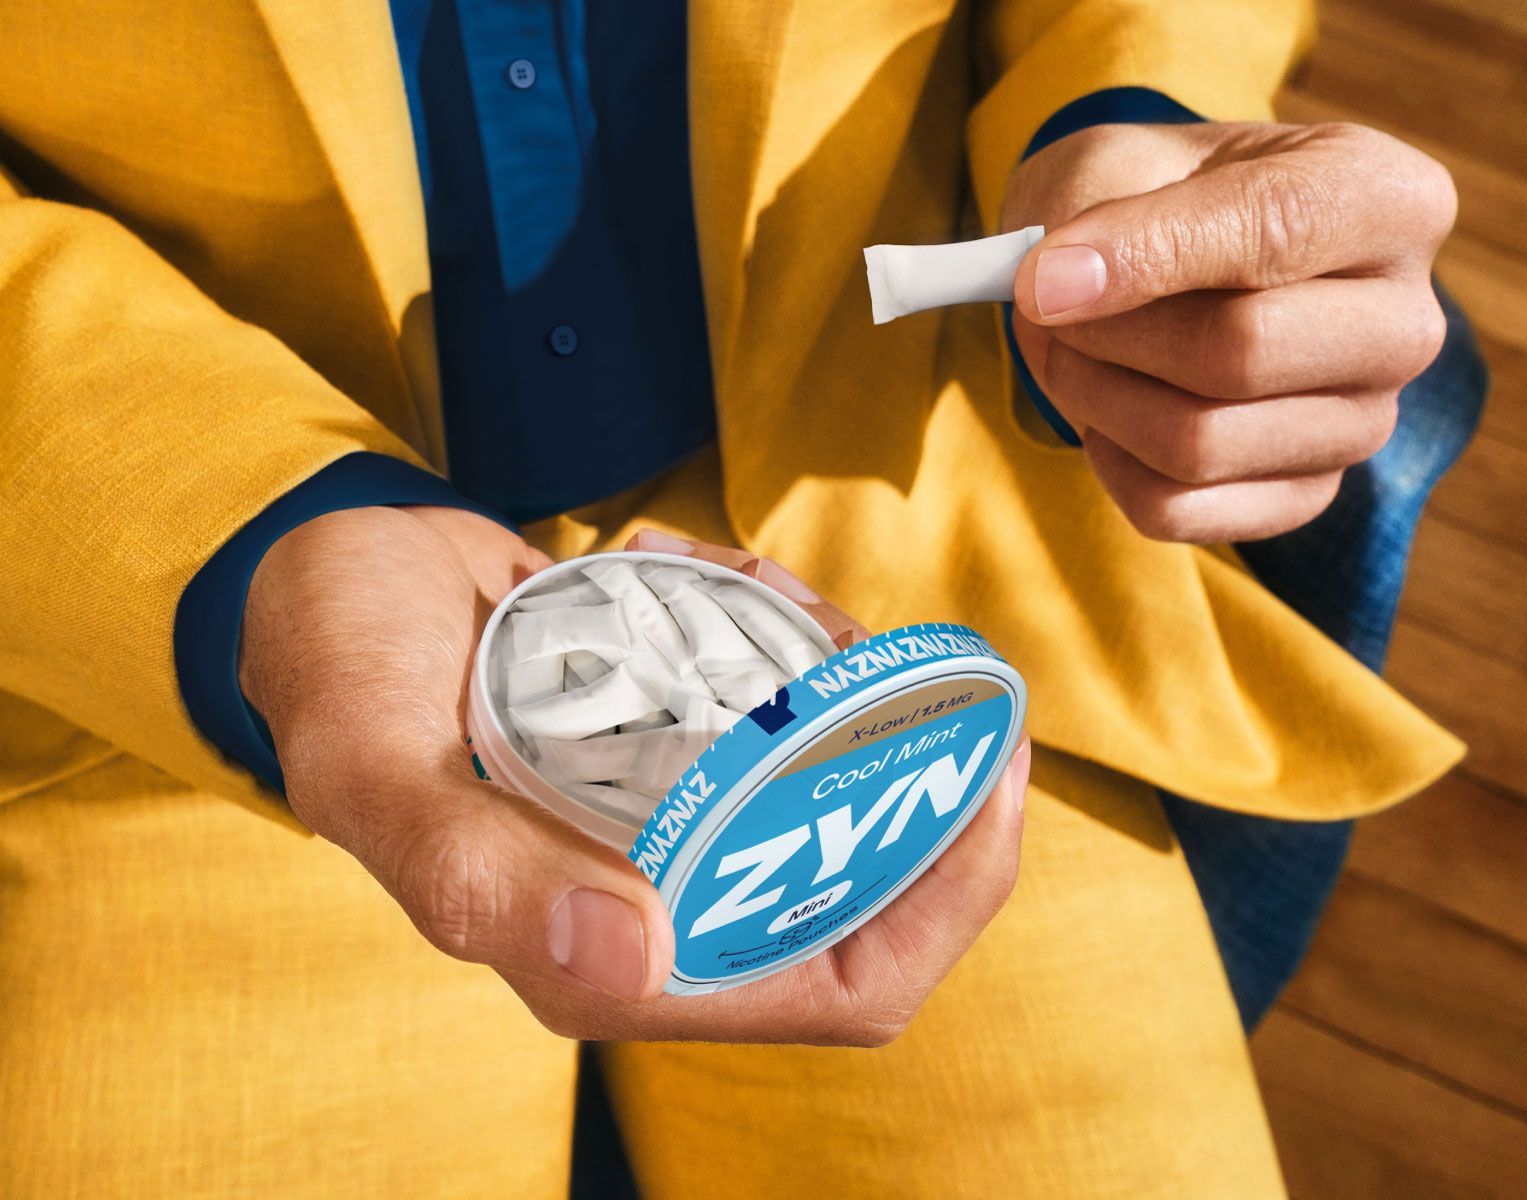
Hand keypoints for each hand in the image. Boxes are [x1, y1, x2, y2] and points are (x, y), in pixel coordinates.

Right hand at [240, 510, 1030, 1043]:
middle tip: (929, 658)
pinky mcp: (675, 736)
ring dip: (851, 683)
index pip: (839, 986)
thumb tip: (620, 958)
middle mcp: (660, 896)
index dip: (947, 905)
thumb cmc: (340, 676)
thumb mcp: (376, 767)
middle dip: (923, 768)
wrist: (332, 582)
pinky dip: (788, 632)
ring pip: (836, 776)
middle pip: (868, 875)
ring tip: (786, 592)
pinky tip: (726, 572)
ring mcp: (674, 812)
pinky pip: (782, 704)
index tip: (998, 778)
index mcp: (608, 951)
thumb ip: (475, 876)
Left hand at [1003, 121, 1455, 541]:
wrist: (1161, 261)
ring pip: (1199, 444)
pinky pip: (1175, 509)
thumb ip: (1098, 212)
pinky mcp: (1305, 495)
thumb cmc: (1156, 196)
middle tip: (1048, 308)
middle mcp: (1404, 323)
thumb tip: (1054, 291)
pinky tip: (1106, 411)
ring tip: (1069, 351)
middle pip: (1241, 355)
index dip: (1143, 257)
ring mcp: (1363, 422)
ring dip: (1095, 398)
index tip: (1040, 278)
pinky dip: (1108, 461)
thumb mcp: (1125, 161)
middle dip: (1110, 336)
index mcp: (1389, 201)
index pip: (1275, 230)